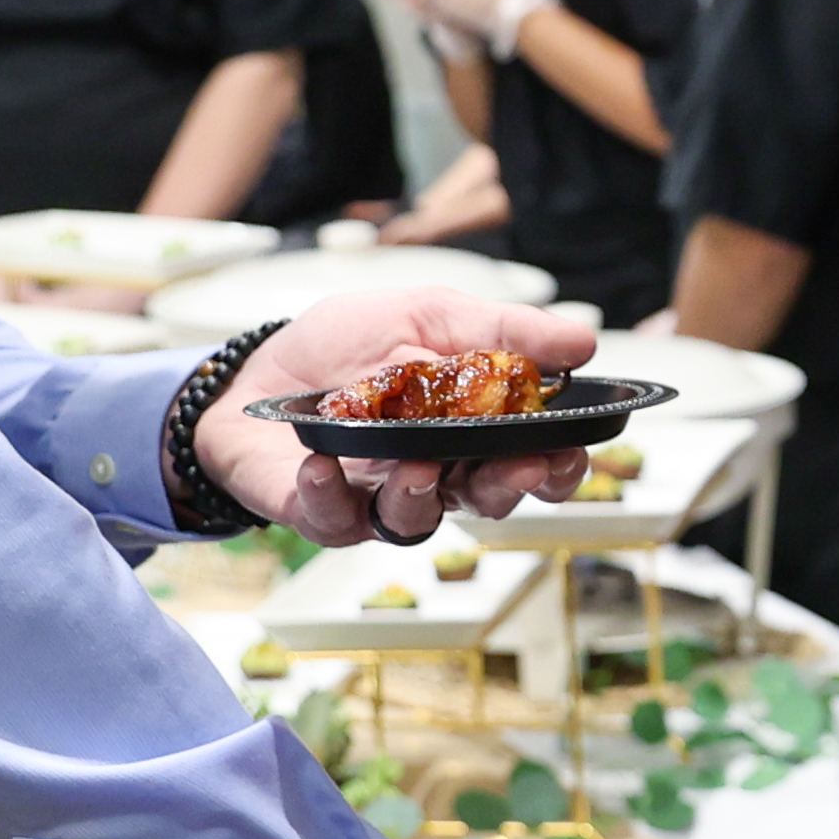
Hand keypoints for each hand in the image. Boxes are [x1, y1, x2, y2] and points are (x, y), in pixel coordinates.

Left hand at [190, 290, 600, 544]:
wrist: (255, 370)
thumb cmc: (344, 347)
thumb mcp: (428, 315)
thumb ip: (503, 331)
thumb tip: (583, 341)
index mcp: (469, 430)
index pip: (531, 461)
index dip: (558, 465)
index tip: (569, 448)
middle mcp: (432, 473)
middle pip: (486, 499)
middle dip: (508, 487)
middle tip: (518, 465)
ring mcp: (376, 499)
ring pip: (416, 522)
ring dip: (421, 497)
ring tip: (414, 464)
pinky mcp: (320, 511)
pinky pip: (334, 520)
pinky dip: (329, 494)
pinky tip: (322, 463)